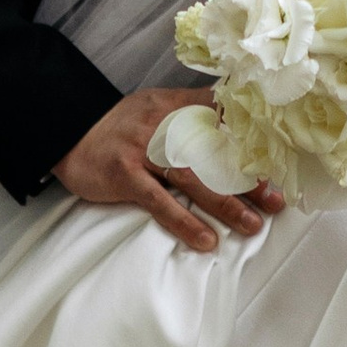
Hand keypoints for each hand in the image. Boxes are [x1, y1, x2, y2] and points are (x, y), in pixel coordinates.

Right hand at [54, 86, 284, 252]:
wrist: (65, 129)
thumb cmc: (118, 126)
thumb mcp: (155, 107)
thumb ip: (191, 112)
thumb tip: (232, 120)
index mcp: (176, 106)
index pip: (223, 119)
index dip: (253, 141)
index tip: (281, 160)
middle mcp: (163, 125)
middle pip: (214, 152)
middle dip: (248, 179)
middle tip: (276, 201)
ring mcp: (143, 149)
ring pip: (192, 178)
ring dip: (225, 204)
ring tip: (252, 225)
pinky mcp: (124, 174)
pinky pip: (159, 202)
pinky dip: (184, 222)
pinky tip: (205, 240)